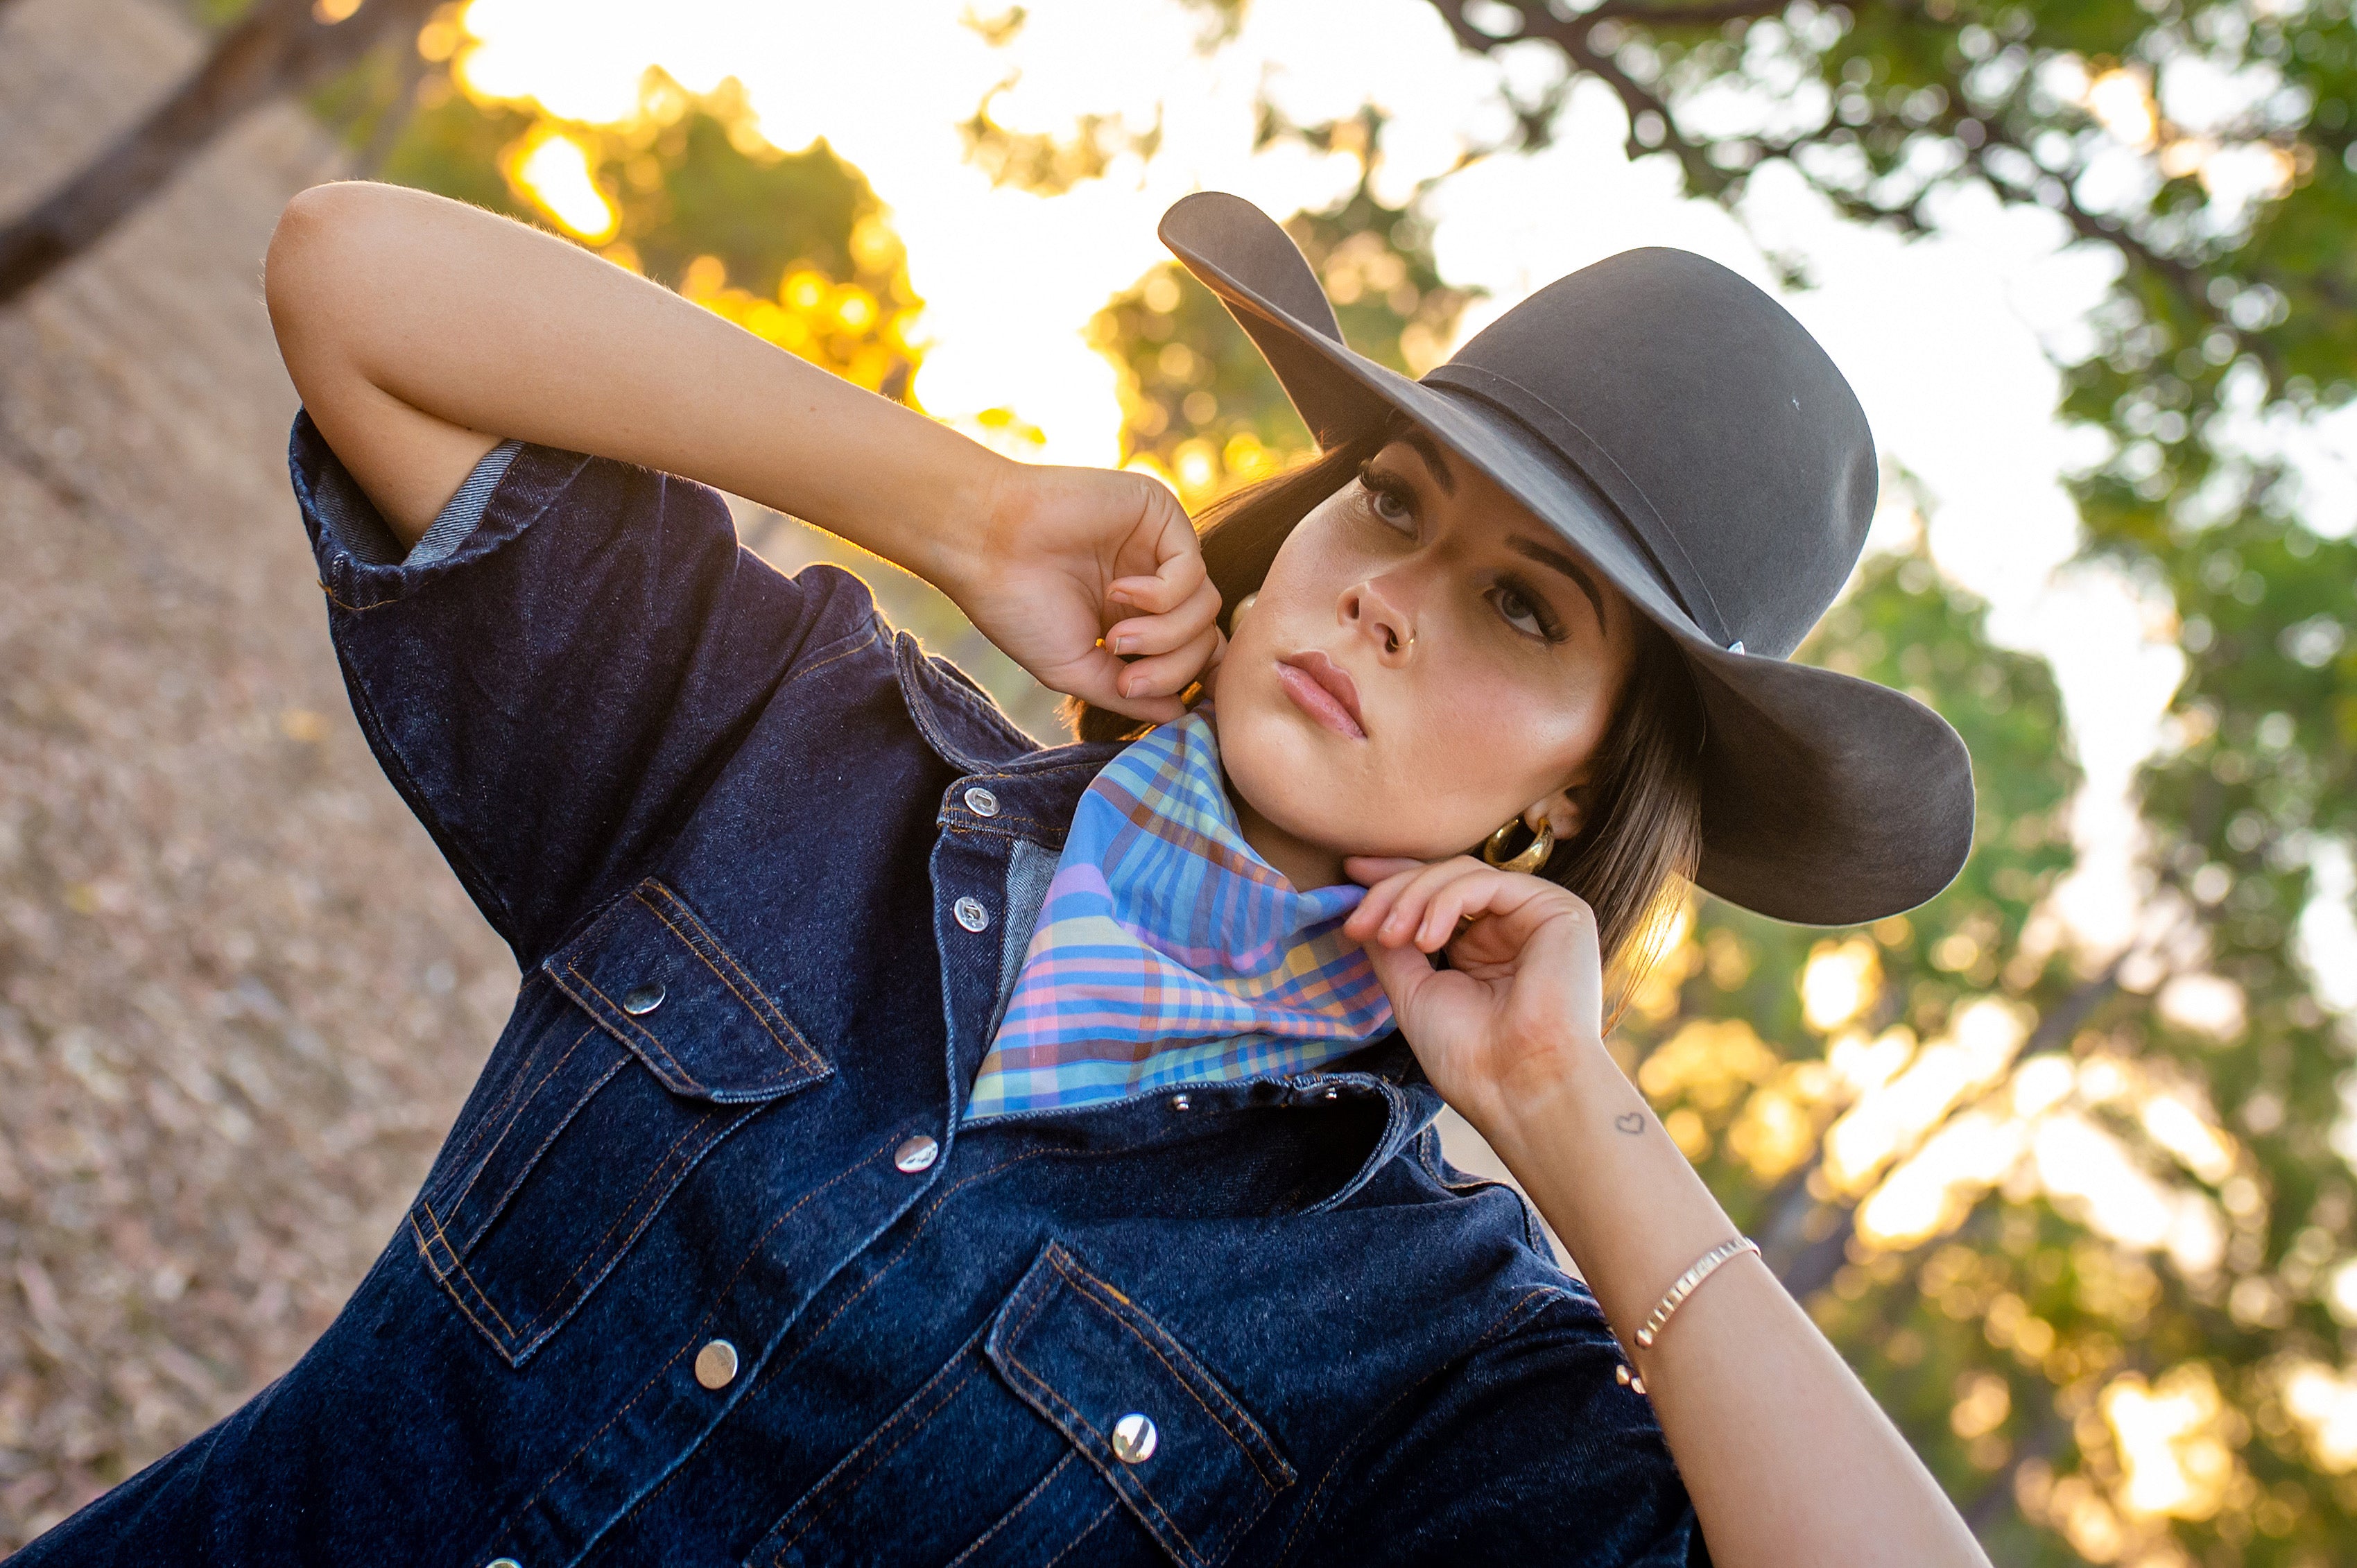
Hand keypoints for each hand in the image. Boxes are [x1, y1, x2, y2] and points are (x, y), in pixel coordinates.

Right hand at [951, 462, 1221, 724]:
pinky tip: (1118, 592)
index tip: (1167, 704)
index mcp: (1134, 615)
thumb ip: (1129, 693)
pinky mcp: (1159, 514)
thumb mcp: (1076, 668)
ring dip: (1165, 636)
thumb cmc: (1017, 605)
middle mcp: (1152, 580)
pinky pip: (1192, 570)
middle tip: (1126, 679)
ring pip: (1205, 607)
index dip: (1191, 680)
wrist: (982, 544)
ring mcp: (1157, 547)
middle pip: (1205, 636)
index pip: (1193, 652)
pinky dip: (1163, 596)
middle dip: (1174, 670)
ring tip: (1115, 637)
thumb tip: (1180, 715)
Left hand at [1342, 856, 1604, 1136]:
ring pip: (1461, 874)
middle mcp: (1514, 927)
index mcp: (1486, 948)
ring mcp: (1537, 916)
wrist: (1517, 1089)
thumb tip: (1364, 908)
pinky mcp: (1557, 910)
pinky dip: (1445, 902)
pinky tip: (1425, 939)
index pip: (1439, 895)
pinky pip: (1486, 883)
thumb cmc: (1470, 1058)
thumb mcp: (1413, 992)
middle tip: (1359, 921)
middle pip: (1446, 877)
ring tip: (1389, 938)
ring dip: (1412, 898)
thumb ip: (1392, 946)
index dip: (1396, 879)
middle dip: (1394, 890)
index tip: (1353, 874)